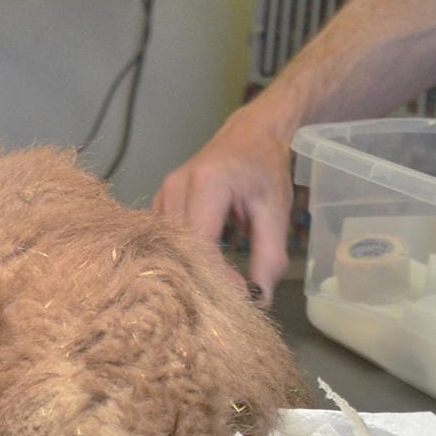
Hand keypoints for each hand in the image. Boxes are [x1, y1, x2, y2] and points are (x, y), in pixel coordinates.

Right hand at [154, 110, 295, 305]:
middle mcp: (176, 187)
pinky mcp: (160, 201)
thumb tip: (259, 300)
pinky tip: (198, 270)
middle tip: (224, 302)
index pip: (202, 243)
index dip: (216, 276)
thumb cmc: (265, 169)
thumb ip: (269, 256)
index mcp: (207, 183)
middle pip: (179, 247)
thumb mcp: (275, 211)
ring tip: (213, 289)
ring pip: (167, 246)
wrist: (251, 133)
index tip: (239, 298)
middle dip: (201, 278)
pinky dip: (180, 258)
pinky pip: (164, 239)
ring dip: (188, 270)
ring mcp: (163, 193)